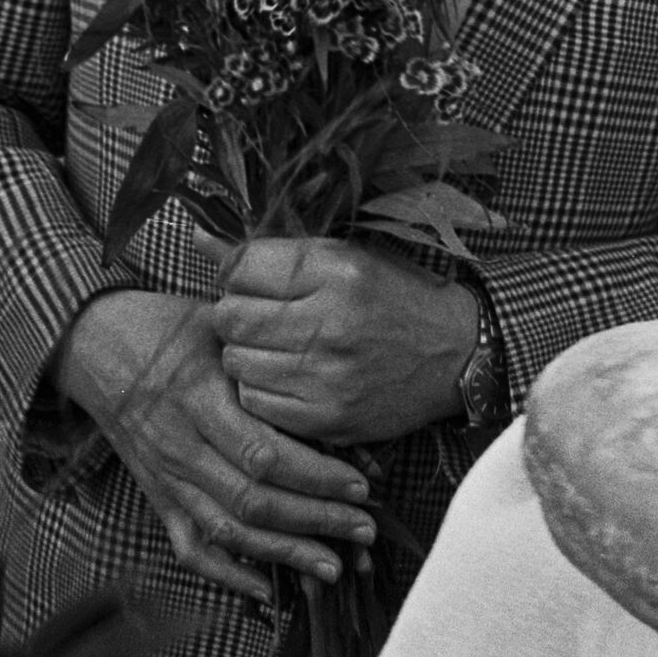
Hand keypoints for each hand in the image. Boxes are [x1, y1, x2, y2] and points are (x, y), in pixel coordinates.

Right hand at [54, 290, 378, 598]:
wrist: (97, 341)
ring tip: (334, 565)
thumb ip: (273, 361)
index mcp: (200, 399)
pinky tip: (266, 590)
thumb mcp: (225, 327)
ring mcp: (166, 477)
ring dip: (284, 554)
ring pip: (228, 530)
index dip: (317, 476)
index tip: (363, 485)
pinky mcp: (158, 496)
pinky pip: (190, 546)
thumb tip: (336, 399)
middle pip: (254, 500)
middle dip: (316, 521)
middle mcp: (181, 446)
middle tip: (365, 530)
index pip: (264, 454)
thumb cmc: (175, 327)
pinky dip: (227, 574)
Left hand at [209, 235, 476, 445]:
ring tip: (278, 346)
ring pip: (235, 361)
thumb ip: (275, 252)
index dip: (239, 273)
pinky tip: (290, 375)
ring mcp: (328, 376)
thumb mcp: (348, 258)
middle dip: (235, 314)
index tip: (255, 281)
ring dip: (247, 353)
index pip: (243, 266)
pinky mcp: (327, 417)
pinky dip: (262, 388)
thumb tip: (199, 238)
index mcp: (340, 271)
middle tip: (262, 316)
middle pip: (230, 316)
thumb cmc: (397, 298)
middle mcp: (332, 322)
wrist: (458, 354)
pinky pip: (255, 401)